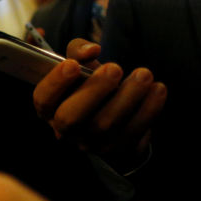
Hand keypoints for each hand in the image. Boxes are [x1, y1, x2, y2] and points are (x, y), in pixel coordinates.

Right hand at [32, 38, 165, 167]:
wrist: (110, 113)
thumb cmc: (88, 84)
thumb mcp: (78, 65)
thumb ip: (78, 50)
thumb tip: (91, 50)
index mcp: (49, 107)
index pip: (43, 99)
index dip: (55, 83)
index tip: (72, 64)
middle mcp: (64, 130)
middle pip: (71, 118)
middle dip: (93, 91)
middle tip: (114, 67)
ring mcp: (90, 143)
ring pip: (105, 126)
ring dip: (128, 97)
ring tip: (144, 74)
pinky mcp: (117, 150)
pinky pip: (133, 132)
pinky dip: (148, 110)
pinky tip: (157, 89)